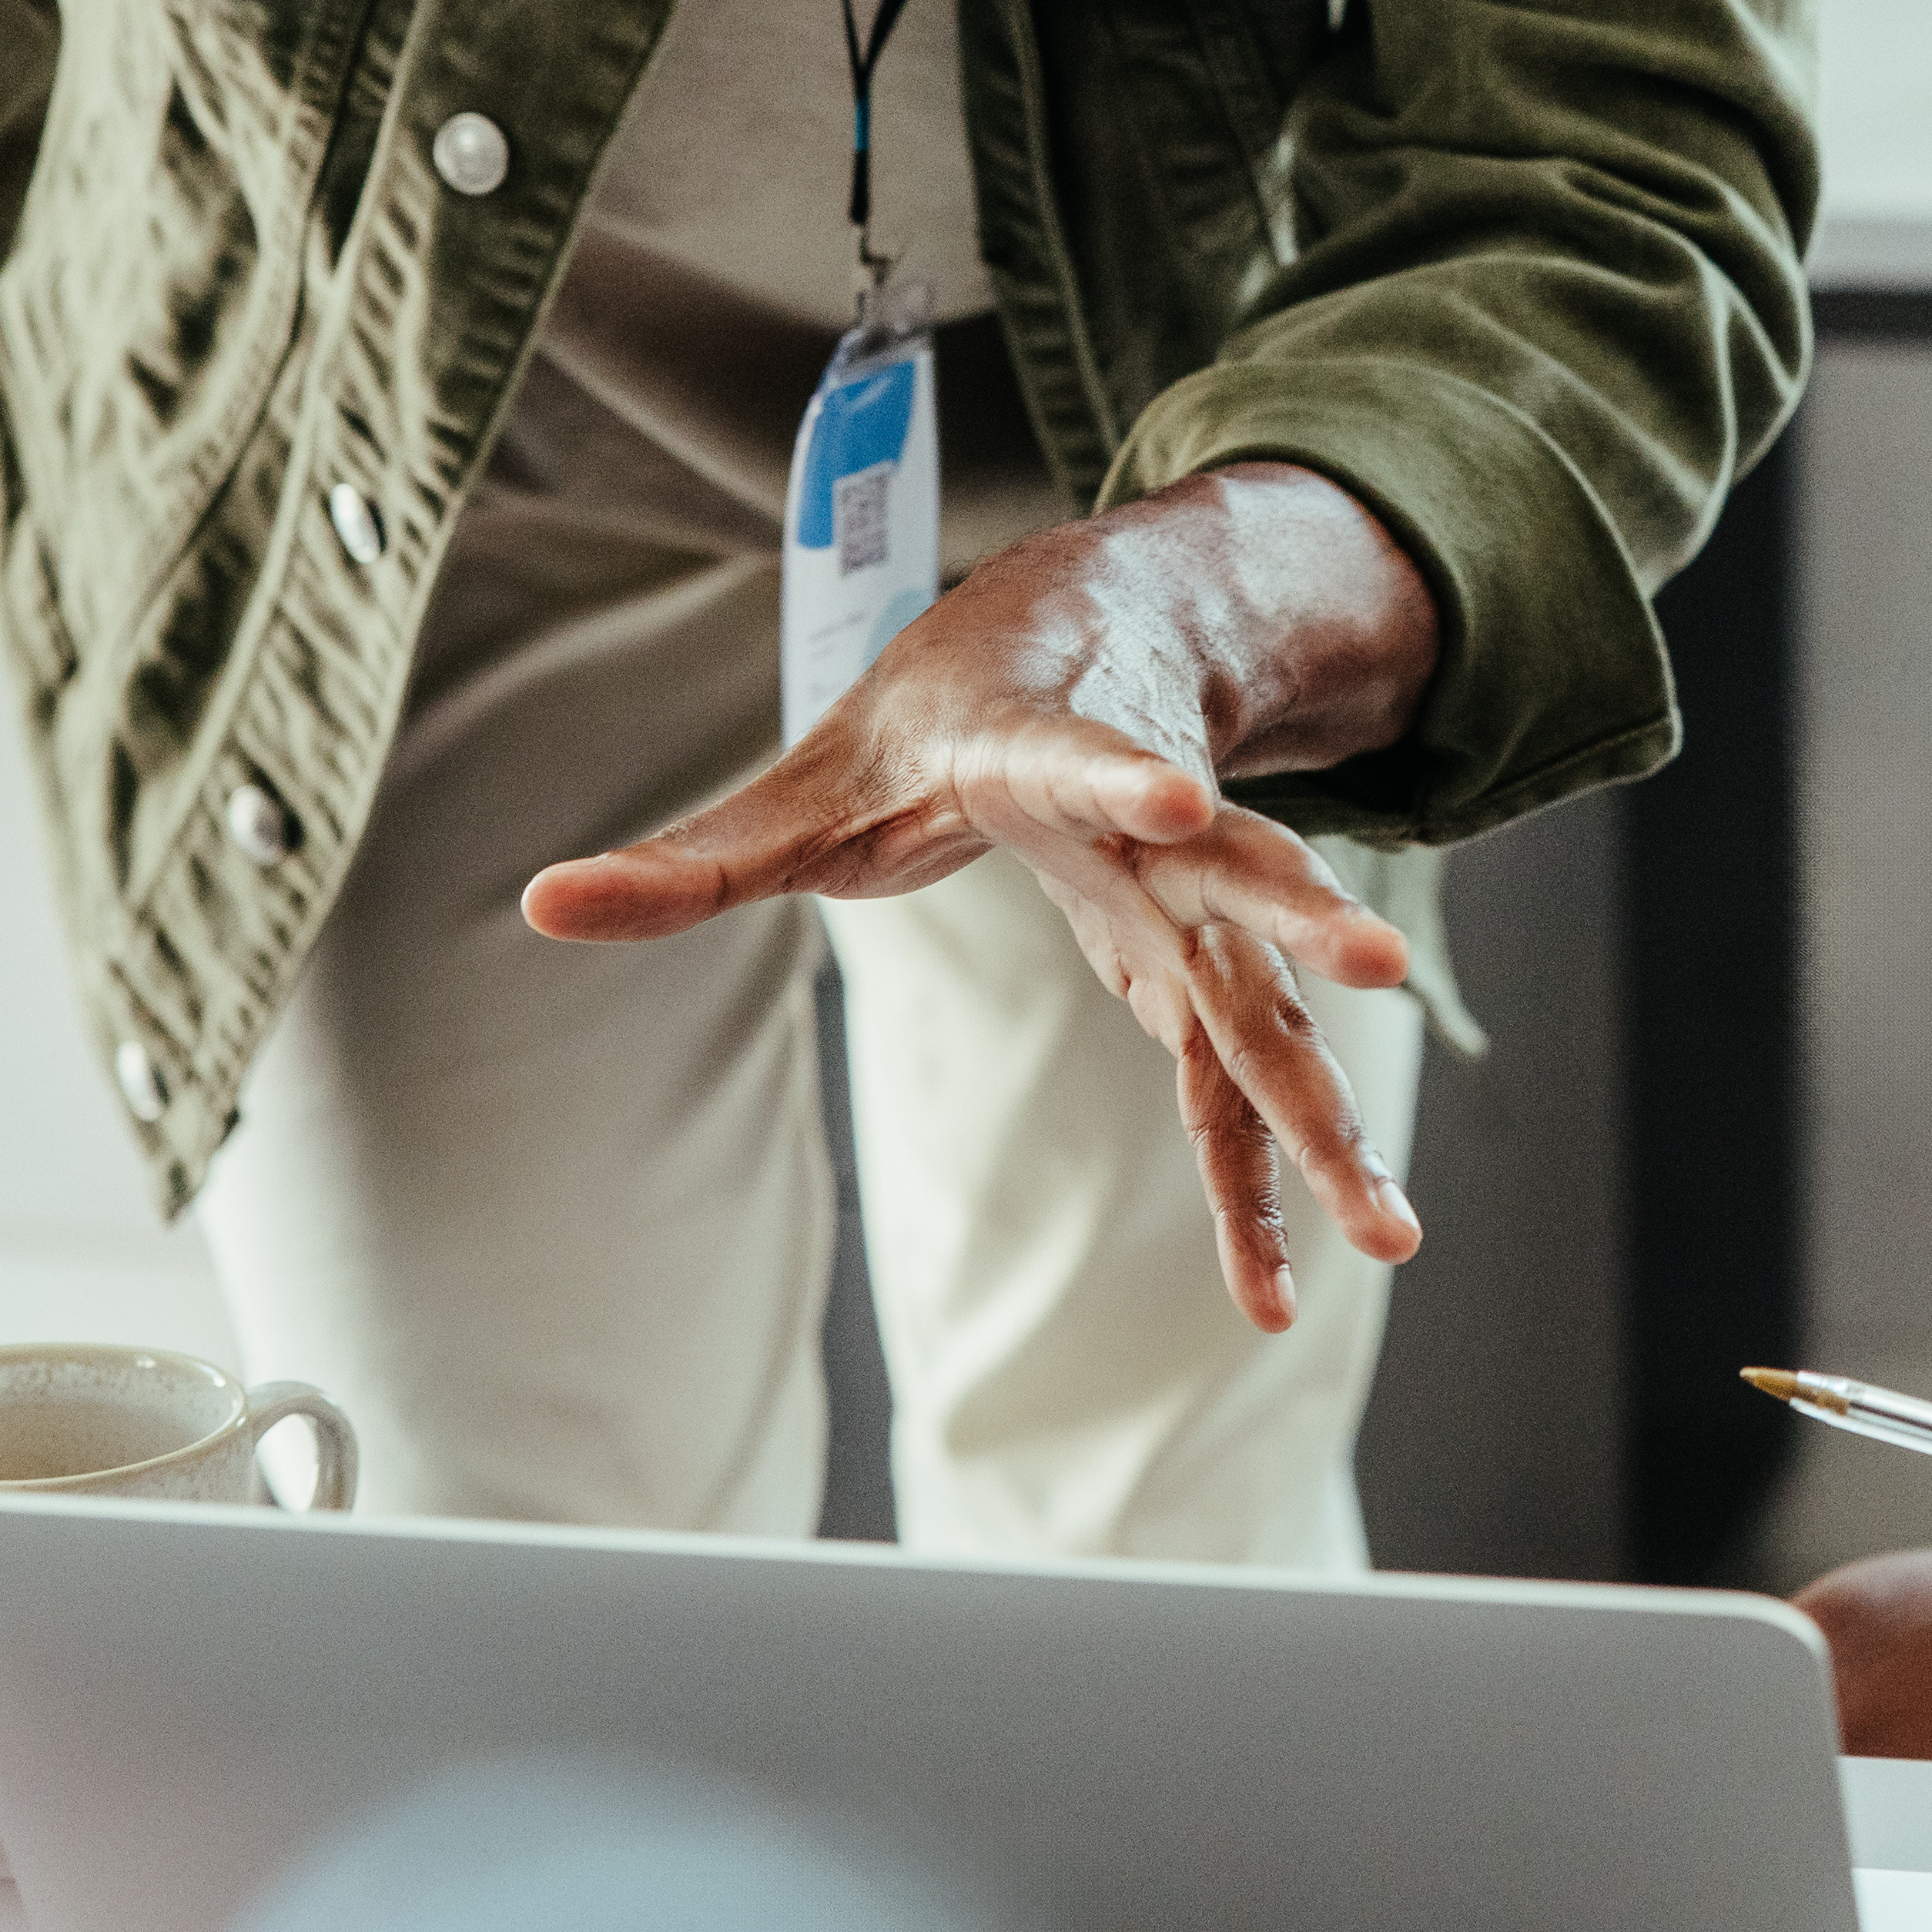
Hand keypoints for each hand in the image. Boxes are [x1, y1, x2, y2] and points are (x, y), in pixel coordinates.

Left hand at [522, 464, 1436, 1332]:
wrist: (1096, 638)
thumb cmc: (946, 706)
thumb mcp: (810, 774)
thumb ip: (691, 856)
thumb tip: (541, 903)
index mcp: (1049, 746)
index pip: (1087, 753)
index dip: (1127, 771)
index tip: (1177, 792)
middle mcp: (1152, 827)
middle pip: (1230, 885)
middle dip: (1303, 933)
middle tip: (1378, 973)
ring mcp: (1194, 904)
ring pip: (1265, 1007)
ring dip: (1323, 1115)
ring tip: (1390, 1228)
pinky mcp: (1199, 968)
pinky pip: (1230, 1088)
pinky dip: (1256, 1183)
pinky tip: (1271, 1293)